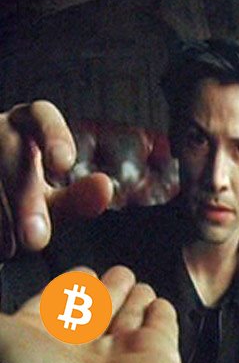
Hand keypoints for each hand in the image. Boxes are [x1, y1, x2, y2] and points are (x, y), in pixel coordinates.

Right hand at [0, 101, 112, 258]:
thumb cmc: (19, 204)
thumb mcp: (50, 203)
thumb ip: (78, 198)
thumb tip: (104, 186)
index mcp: (25, 125)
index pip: (40, 114)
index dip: (53, 135)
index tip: (63, 165)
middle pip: (7, 149)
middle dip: (23, 196)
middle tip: (37, 239)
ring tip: (10, 248)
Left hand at [0, 265, 183, 362]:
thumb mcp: (6, 339)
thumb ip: (1, 320)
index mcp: (41, 344)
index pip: (54, 309)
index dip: (64, 290)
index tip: (75, 275)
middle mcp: (81, 349)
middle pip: (94, 308)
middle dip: (101, 288)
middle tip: (107, 274)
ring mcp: (121, 351)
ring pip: (127, 313)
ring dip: (131, 295)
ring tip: (130, 281)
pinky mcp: (158, 352)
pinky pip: (161, 322)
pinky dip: (160, 310)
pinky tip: (155, 303)